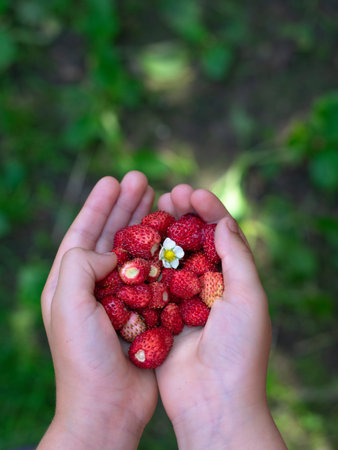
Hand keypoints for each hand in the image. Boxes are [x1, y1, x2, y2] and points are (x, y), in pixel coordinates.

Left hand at [39, 172, 157, 449]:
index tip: (112, 180)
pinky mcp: (145, 311)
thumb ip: (80, 265)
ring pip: (135, 252)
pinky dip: (163, 254)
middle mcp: (94, 286)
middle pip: (111, 236)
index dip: (97, 205)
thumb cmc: (83, 358)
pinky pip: (155, 274)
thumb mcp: (67, 305)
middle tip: (142, 180)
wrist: (109, 407)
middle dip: (125, 207)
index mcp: (68, 282)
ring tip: (159, 199)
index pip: (82, 233)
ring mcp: (121, 298)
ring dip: (145, 226)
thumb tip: (112, 250)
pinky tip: (175, 238)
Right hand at [156, 185, 286, 448]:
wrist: (212, 400)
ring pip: (171, 255)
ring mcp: (182, 298)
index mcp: (234, 279)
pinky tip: (136, 240)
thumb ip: (238, 257)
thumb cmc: (239, 349)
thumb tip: (224, 222)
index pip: (222, 235)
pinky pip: (152, 280)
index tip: (193, 193)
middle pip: (194, 240)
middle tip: (170, 194)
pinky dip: (146, 258)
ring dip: (164, 231)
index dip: (210, 210)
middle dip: (184, 214)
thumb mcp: (250, 297)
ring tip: (155, 207)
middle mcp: (208, 285)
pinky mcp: (161, 313)